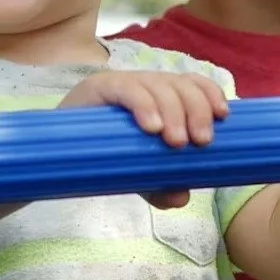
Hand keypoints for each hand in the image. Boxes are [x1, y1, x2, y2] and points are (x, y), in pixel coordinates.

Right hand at [59, 71, 229, 206]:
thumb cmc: (102, 159)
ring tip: (175, 142)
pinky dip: (143, 105)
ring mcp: (120, 84)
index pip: (191, 82)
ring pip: (157, 84)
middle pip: (179, 84)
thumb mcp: (136, 175)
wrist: (56, 158)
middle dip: (196, 109)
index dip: (210, 93)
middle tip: (200, 142)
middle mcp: (143, 84)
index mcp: (159, 96)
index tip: (223, 116)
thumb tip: (181, 197)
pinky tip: (151, 126)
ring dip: (173, 111)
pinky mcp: (97, 88)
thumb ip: (159, 185)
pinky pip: (127, 89)